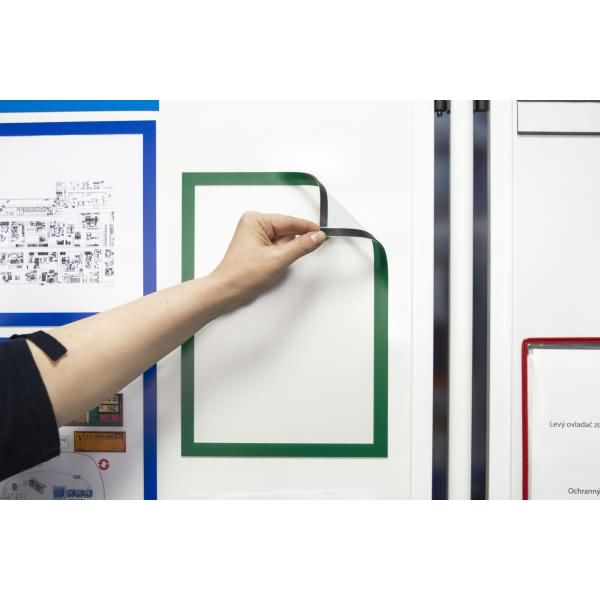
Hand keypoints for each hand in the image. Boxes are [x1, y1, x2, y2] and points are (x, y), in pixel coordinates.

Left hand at [211, 211, 326, 305]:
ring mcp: (255, 237)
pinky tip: (274, 265)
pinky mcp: (257, 248)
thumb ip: (301, 246)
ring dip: (285, 253)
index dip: (307, 227)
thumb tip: (316, 237)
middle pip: (287, 231)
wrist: (227, 291)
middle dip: (293, 244)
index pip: (289, 221)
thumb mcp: (278, 259)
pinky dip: (281, 256)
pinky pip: (277, 248)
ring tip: (274, 264)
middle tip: (295, 254)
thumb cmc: (241, 274)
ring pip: (283, 241)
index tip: (322, 232)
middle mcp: (254, 225)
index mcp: (255, 220)